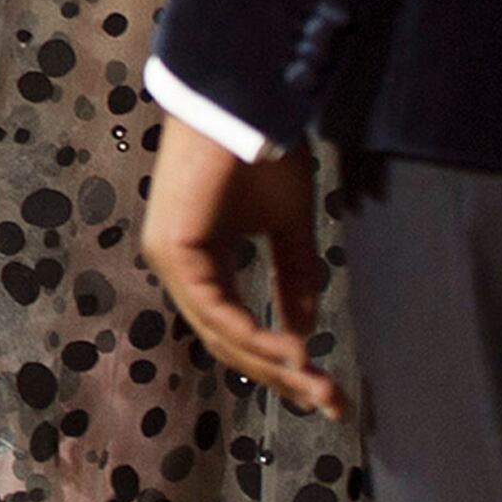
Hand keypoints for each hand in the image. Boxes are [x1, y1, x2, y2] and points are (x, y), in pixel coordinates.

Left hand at [141, 126, 344, 418]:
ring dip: (272, 364)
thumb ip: (294, 277)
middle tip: (331, 402)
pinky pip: (215, 308)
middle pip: (227, 341)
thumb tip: (304, 334)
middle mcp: (177, 264)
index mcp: (199, 260)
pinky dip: (254, 334)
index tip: (326, 390)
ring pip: (220, 332)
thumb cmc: (261, 150)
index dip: (280, 363)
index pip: (235, 328)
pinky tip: (293, 353)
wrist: (244, 98)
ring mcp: (169, 258)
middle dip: (281, 376)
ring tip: (318, 385)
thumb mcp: (288, 225)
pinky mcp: (173, 248)